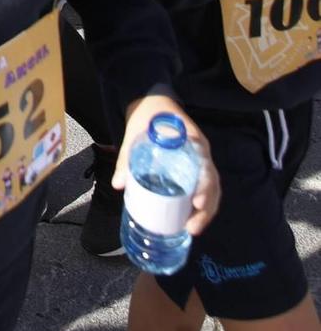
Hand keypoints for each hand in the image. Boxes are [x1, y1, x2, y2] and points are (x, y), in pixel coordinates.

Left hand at [116, 97, 218, 236]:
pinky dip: (200, 205)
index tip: (197, 202)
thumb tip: (118, 185)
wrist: (152, 101)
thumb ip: (127, 157)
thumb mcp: (135, 133)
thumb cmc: (147, 115)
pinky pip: (203, 187)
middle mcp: (200, 152)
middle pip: (212, 183)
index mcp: (192, 141)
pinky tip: (190, 220)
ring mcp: (199, 160)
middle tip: (192, 227)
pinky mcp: (193, 167)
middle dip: (206, 207)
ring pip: (211, 189)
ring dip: (205, 211)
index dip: (205, 186)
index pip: (206, 166)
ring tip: (192, 229)